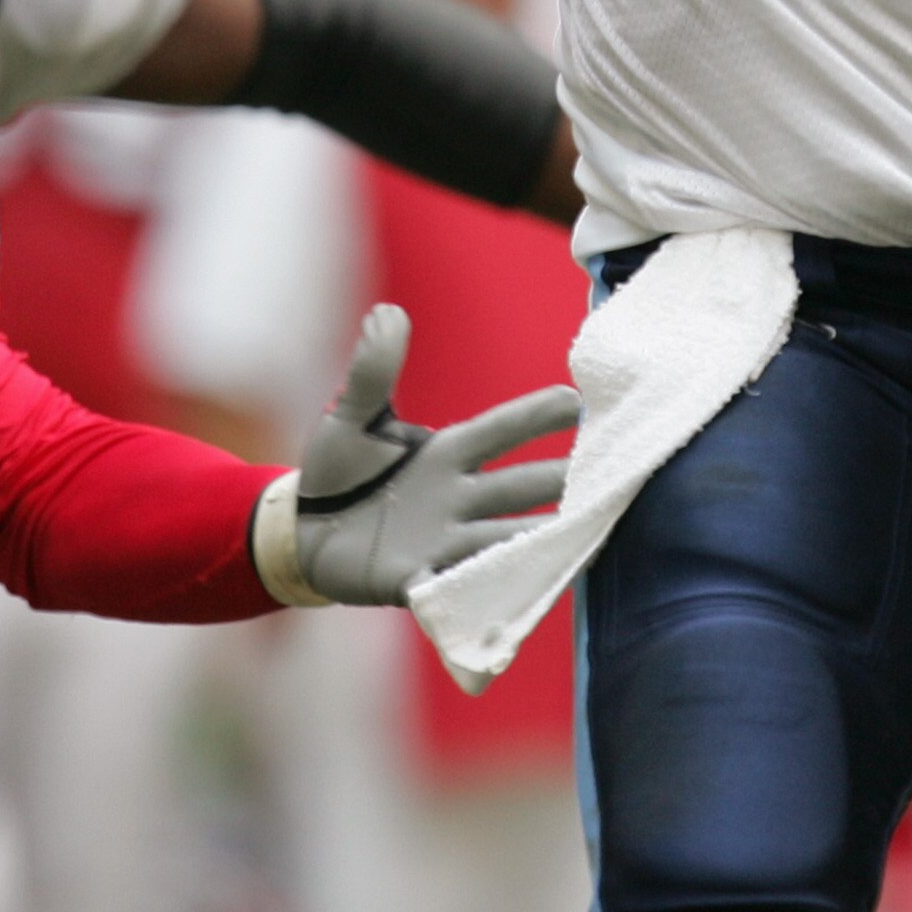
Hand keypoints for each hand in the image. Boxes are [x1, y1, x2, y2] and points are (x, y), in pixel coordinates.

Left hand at [291, 305, 576, 605]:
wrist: (303, 532)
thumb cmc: (339, 468)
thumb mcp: (353, 416)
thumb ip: (373, 371)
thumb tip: (387, 313)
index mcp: (448, 452)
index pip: (503, 430)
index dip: (539, 416)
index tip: (581, 401)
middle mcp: (457, 496)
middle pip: (520, 485)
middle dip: (562, 480)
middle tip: (608, 478)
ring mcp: (440, 541)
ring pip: (502, 537)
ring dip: (538, 540)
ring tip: (580, 542)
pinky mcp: (413, 581)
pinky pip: (451, 587)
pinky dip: (474, 590)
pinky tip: (505, 598)